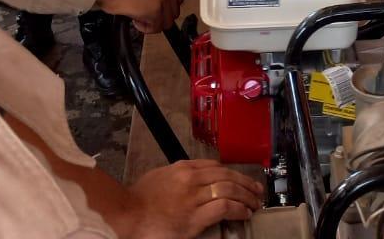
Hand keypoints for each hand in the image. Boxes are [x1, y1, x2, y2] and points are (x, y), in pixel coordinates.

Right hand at [98, 0, 183, 32]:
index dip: (165, 7)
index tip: (156, 9)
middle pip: (174, 12)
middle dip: (160, 16)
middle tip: (145, 14)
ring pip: (166, 22)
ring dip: (153, 23)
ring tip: (139, 16)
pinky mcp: (155, 11)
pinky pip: (155, 28)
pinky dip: (145, 28)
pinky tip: (135, 19)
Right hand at [126, 160, 263, 238]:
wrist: (126, 214)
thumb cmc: (137, 200)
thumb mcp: (158, 177)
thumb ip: (176, 177)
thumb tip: (188, 180)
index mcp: (183, 168)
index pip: (215, 166)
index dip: (232, 172)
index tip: (241, 179)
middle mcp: (191, 178)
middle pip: (227, 175)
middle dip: (245, 182)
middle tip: (257, 190)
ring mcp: (194, 197)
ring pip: (229, 189)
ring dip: (246, 196)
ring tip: (255, 203)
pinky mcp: (194, 217)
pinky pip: (224, 208)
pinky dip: (238, 209)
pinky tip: (244, 213)